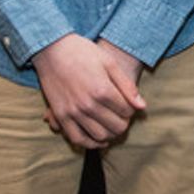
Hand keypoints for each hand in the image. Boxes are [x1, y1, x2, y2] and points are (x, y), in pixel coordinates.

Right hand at [33, 33, 144, 148]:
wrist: (52, 49)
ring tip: (111, 126)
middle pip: (116, 127)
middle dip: (124, 123)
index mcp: (103, 90)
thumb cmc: (83, 52)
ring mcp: (73, 112)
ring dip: (110, 134)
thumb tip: (142, 107)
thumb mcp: (110, 63)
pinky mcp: (60, 116)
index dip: (131, 110)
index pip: (127, 112)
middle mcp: (88, 105)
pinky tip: (98, 139)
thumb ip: (127, 86)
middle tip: (122, 116)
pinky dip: (90, 143)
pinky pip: (77, 139)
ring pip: (100, 136)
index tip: (127, 104)